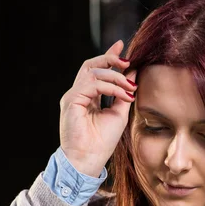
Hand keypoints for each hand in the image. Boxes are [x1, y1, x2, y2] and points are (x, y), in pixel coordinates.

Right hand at [59, 39, 137, 176]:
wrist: (89, 160)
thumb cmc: (102, 142)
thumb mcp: (119, 114)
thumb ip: (123, 94)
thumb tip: (133, 74)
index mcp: (88, 97)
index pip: (97, 71)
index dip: (108, 56)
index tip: (121, 45)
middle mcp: (78, 94)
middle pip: (91, 65)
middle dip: (110, 58)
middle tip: (128, 60)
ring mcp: (73, 96)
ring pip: (93, 72)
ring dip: (115, 76)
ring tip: (130, 87)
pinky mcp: (71, 100)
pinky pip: (93, 84)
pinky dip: (111, 87)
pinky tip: (124, 94)